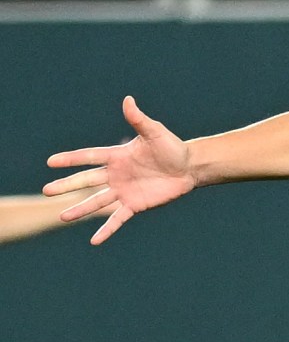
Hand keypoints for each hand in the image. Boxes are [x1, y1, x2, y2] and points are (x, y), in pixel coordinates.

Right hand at [44, 96, 195, 244]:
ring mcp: (124, 191)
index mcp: (117, 156)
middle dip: (67, 186)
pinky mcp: (135, 205)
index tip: (50, 162)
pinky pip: (118, 219)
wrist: (190, 167)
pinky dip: (107, 229)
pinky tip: (95, 241)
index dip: (71, 159)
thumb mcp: (154, 132)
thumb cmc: (172, 147)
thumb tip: (128, 100)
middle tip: (46, 191)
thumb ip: (138, 119)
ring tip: (62, 217)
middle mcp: (116, 175)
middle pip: (86, 181)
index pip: (89, 157)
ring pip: (97, 201)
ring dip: (80, 209)